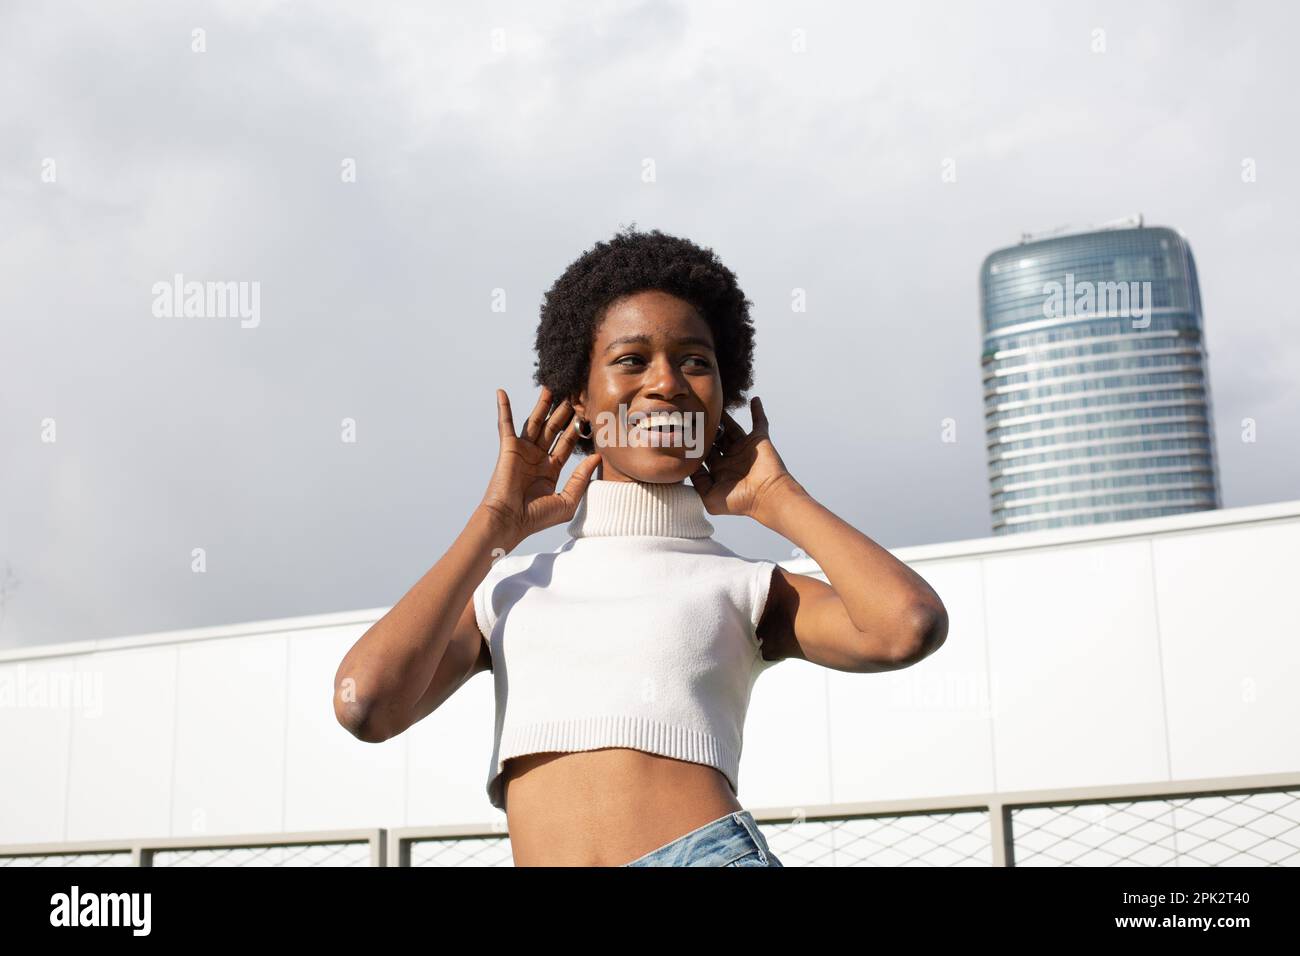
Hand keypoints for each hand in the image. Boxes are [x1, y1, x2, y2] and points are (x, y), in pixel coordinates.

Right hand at [478, 386, 600, 546]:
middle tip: (574, 394)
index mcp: (550, 469)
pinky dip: (504, 408)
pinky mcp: (508, 448)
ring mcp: (522, 451)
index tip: (588, 413)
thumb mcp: (567, 500)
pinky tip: (502, 392)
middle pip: (553, 428)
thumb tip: (597, 457)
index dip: (576, 428)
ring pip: (535, 422)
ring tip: (552, 386)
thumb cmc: (536, 517)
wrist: (509, 521)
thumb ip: (582, 478)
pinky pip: (505, 424)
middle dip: (564, 412)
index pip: (567, 443)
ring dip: (542, 405)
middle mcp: (537, 458)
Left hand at [687, 396, 803, 522]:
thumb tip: (687, 466)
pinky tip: (754, 399)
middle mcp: (730, 457)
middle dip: (705, 428)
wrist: (766, 496)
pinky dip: (757, 410)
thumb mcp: (709, 498)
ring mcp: (744, 448)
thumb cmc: (740, 502)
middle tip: (693, 414)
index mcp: (719, 470)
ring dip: (724, 417)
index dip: (694, 444)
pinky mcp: (758, 440)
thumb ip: (696, 483)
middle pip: (715, 438)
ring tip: (713, 404)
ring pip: (732, 427)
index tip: (681, 433)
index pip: (703, 453)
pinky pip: (759, 421)